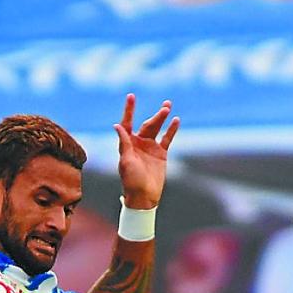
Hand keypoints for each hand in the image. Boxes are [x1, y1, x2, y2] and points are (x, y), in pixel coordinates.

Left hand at [113, 94, 178, 210]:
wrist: (144, 196)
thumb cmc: (131, 181)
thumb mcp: (125, 161)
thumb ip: (124, 143)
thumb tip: (117, 125)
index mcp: (127, 144)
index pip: (127, 123)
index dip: (129, 110)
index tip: (131, 97)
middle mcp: (138, 143)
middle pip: (146, 124)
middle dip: (156, 116)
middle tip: (165, 107)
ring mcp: (150, 148)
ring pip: (157, 128)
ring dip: (162, 118)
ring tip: (168, 106)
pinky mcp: (161, 154)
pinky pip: (167, 138)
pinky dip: (171, 130)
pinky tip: (176, 120)